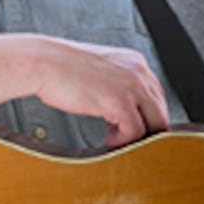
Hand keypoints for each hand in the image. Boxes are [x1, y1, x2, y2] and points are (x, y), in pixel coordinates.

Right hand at [30, 37, 167, 146]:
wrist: (42, 62)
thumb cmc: (61, 68)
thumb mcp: (99, 70)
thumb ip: (116, 83)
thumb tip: (122, 108)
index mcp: (134, 61)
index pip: (156, 96)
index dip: (144, 116)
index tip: (126, 126)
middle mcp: (139, 71)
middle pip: (160, 111)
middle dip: (144, 130)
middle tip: (122, 137)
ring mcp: (132, 86)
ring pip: (154, 124)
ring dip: (135, 138)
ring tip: (112, 140)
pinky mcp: (121, 102)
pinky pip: (135, 133)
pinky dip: (121, 142)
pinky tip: (105, 140)